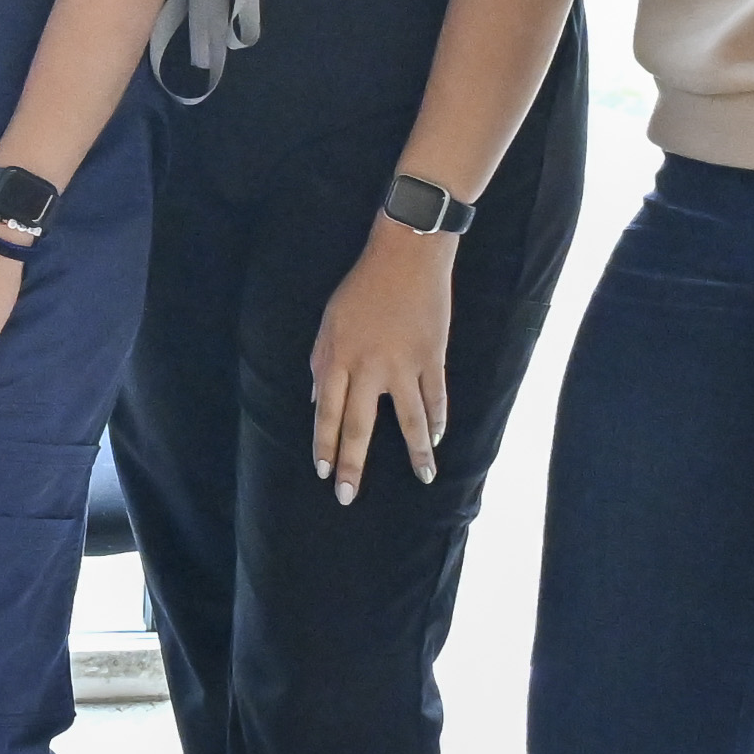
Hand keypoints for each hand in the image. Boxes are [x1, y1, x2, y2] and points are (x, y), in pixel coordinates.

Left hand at [308, 222, 454, 505]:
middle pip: (359, 426)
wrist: (406, 256)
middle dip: (353, 465)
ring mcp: (404, 364)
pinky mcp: (432, 356)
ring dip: (417, 453)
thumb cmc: (362, 288)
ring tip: (424, 478)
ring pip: (410, 420)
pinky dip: (439, 419)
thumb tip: (315, 399)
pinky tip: (438, 438)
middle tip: (348, 497)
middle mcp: (368, 367)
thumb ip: (321, 363)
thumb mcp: (329, 322)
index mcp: (337, 358)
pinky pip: (436, 397)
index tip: (324, 474)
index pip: (326, 413)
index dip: (324, 446)